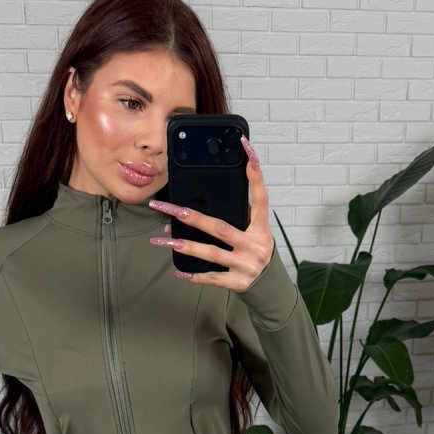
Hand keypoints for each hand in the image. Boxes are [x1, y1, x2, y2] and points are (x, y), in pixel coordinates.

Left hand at [147, 134, 272, 291]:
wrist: (268, 284)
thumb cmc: (254, 250)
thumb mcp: (254, 231)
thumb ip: (236, 215)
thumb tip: (194, 209)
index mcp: (260, 227)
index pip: (260, 197)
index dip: (255, 174)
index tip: (247, 149)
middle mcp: (255, 245)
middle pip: (220, 228)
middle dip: (193, 218)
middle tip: (171, 208)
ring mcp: (246, 264)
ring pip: (212, 254)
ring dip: (187, 247)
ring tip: (165, 241)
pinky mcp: (238, 283)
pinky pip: (213, 278)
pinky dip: (195, 276)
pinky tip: (179, 272)